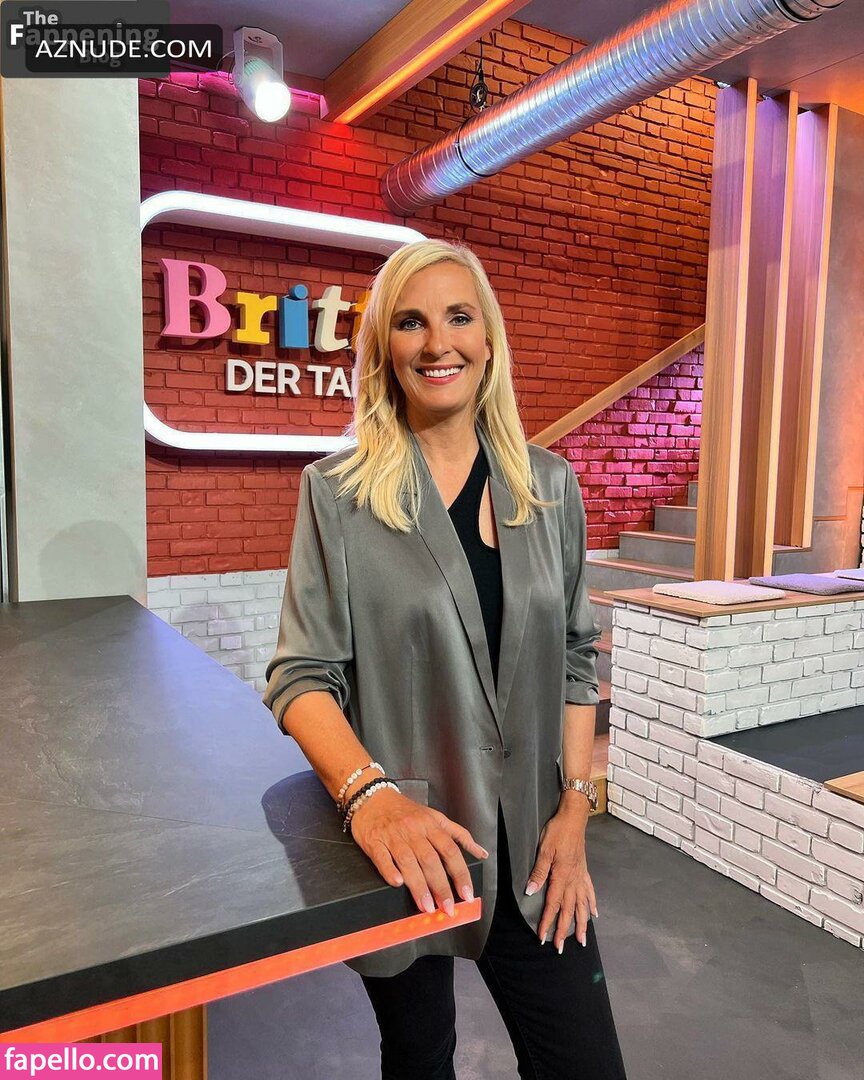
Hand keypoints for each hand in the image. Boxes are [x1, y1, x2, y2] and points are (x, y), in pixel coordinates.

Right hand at [350, 788, 488, 917]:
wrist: (372, 797)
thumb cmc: (405, 810)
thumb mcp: (435, 816)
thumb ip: (459, 834)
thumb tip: (481, 853)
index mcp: (431, 824)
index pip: (450, 850)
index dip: (460, 874)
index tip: (467, 894)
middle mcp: (414, 830)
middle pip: (430, 860)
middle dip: (441, 886)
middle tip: (447, 907)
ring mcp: (393, 836)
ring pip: (408, 862)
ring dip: (419, 886)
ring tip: (427, 906)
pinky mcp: (374, 842)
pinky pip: (382, 858)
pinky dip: (390, 871)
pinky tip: (397, 884)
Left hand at [525, 804, 597, 951]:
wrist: (574, 819)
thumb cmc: (557, 832)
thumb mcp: (544, 850)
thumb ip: (538, 872)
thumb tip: (531, 892)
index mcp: (562, 877)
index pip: (553, 905)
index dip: (547, 922)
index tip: (542, 938)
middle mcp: (574, 881)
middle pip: (569, 911)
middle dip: (564, 931)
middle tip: (561, 949)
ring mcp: (581, 877)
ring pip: (582, 906)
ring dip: (581, 924)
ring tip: (582, 941)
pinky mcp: (584, 871)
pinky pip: (590, 892)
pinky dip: (592, 904)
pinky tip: (594, 914)